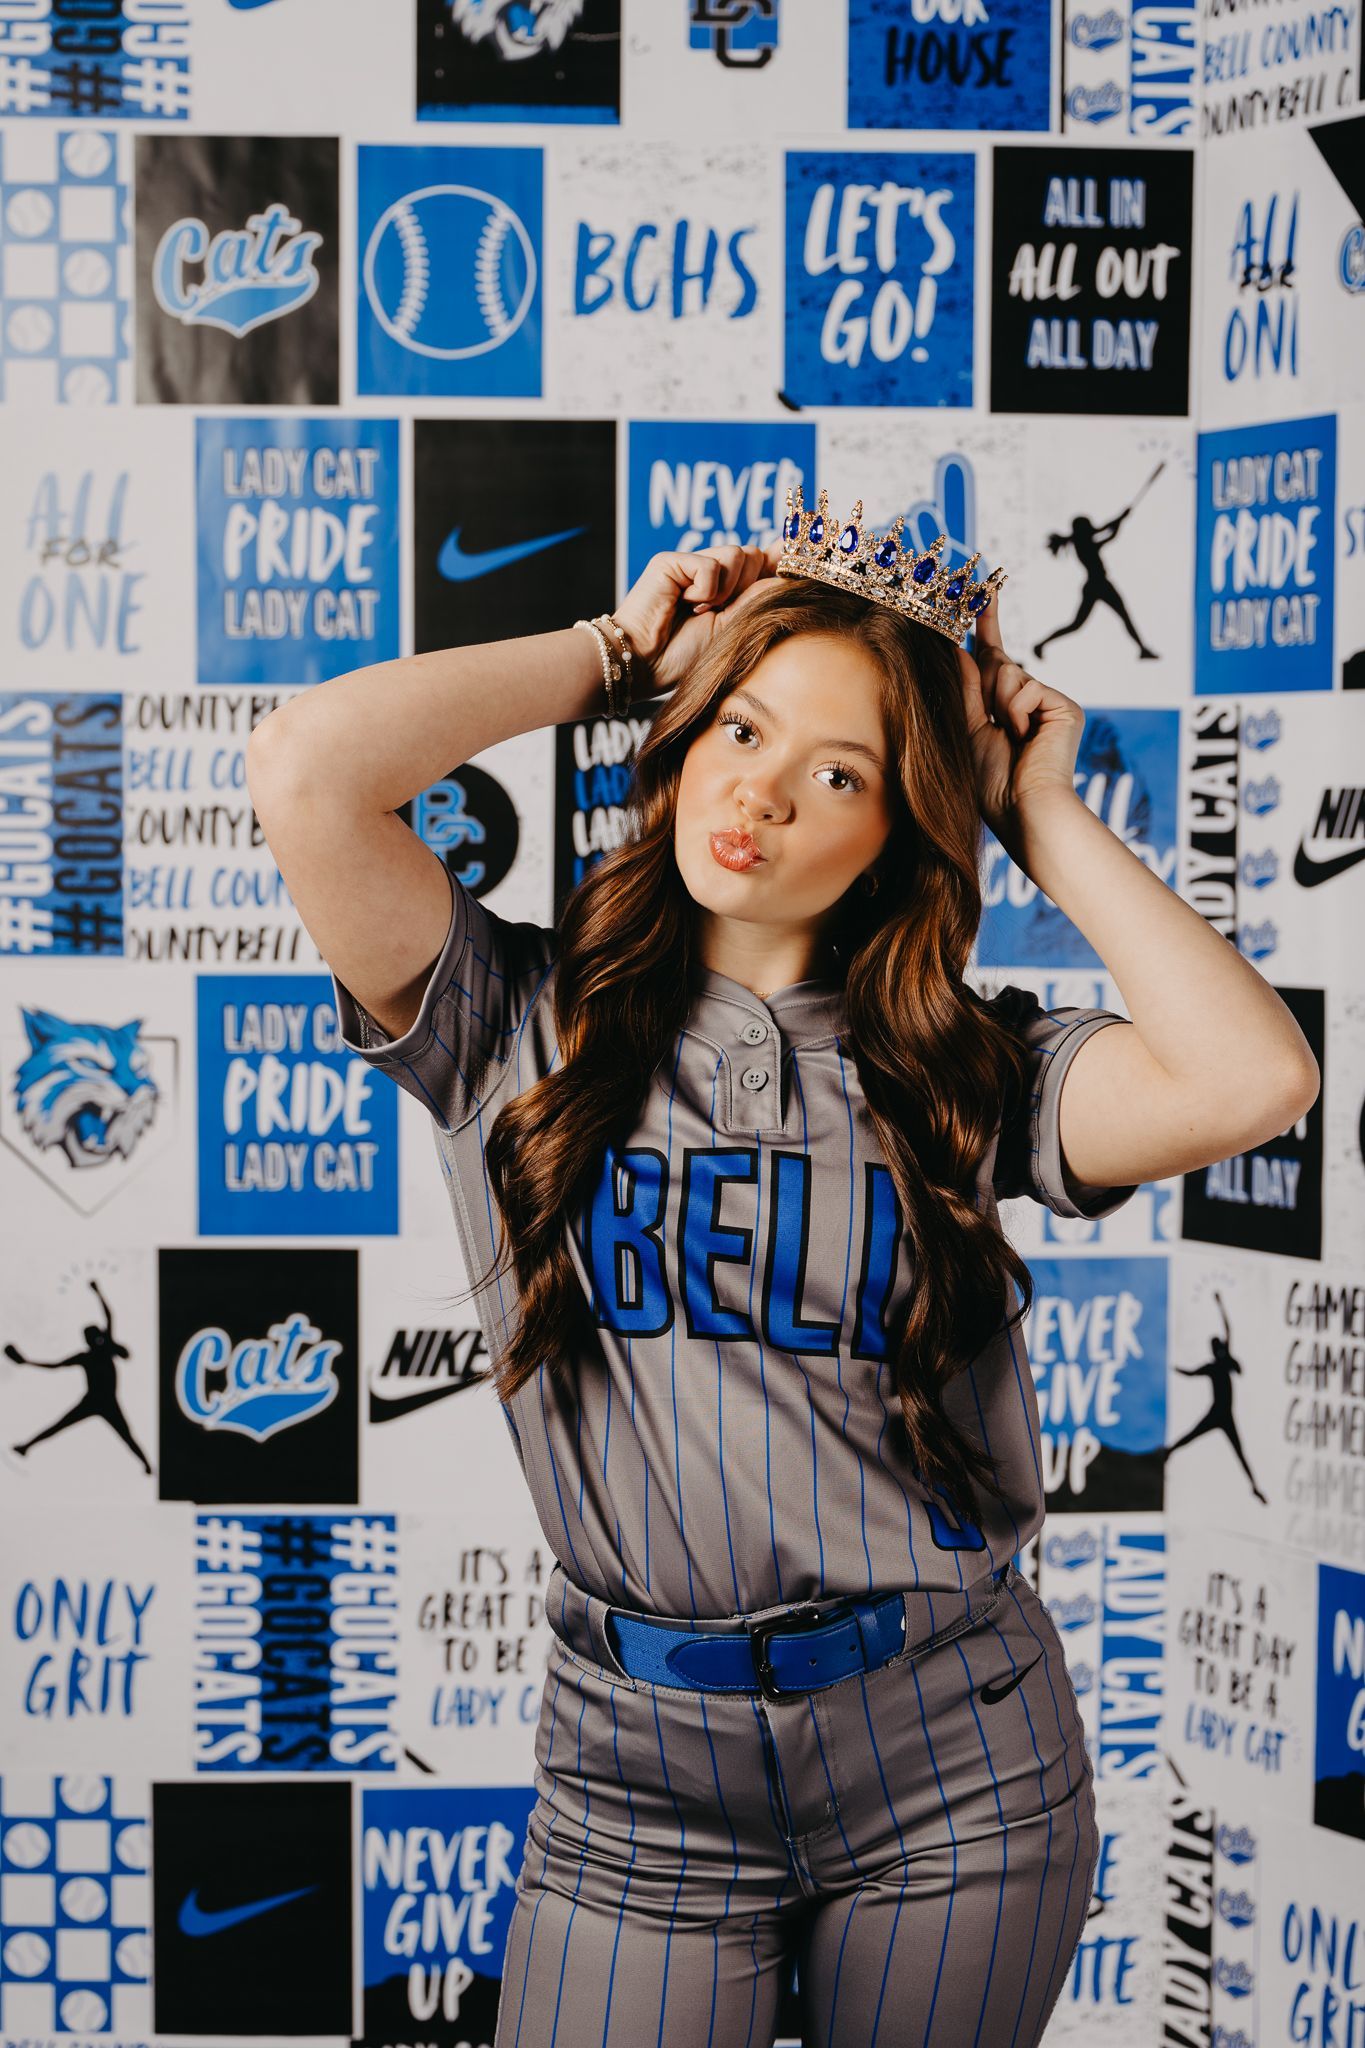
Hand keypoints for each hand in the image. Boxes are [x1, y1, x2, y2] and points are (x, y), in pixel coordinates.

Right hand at [612, 541, 784, 694]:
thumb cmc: (684, 657)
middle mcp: (710, 574)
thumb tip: (790, 573)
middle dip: (748, 584)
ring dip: (726, 589)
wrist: (644, 665)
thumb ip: (758, 598)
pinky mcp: (672, 562)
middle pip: (753, 554)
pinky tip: (685, 604)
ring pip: (737, 554)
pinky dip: (705, 590)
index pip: (761, 563)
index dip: (780, 558)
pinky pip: (711, 564)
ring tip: (701, 610)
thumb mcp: (734, 629)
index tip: (803, 554)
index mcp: (727, 591)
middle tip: (723, 609)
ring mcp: (690, 564)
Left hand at [957, 589, 1082, 848]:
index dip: (987, 625)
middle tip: (994, 724)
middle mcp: (1029, 702)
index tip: (983, 591)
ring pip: (1010, 672)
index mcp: (1004, 709)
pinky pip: (1027, 685)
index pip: (992, 658)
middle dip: (986, 688)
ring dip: (999, 702)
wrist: (1022, 810)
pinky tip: (1024, 737)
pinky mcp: (1065, 706)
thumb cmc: (990, 783)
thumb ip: (966, 688)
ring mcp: (1049, 703)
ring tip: (1010, 738)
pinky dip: (1017, 710)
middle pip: (997, 663)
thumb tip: (957, 647)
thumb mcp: (967, 728)